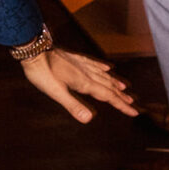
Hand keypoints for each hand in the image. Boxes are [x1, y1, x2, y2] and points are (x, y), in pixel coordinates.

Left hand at [20, 43, 136, 122]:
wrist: (34, 49)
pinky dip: (103, 67)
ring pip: (104, 74)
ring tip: (125, 87)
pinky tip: (108, 67)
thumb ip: (73, 105)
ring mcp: (81, 64)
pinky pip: (94, 63)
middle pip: (108, 86)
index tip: (134, 111)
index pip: (108, 96)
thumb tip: (89, 119)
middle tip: (133, 103)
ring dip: (115, 82)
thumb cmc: (42, 72)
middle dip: (121, 96)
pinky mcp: (75, 58)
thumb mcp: (55, 92)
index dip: (121, 105)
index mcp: (84, 83)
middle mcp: (86, 73)